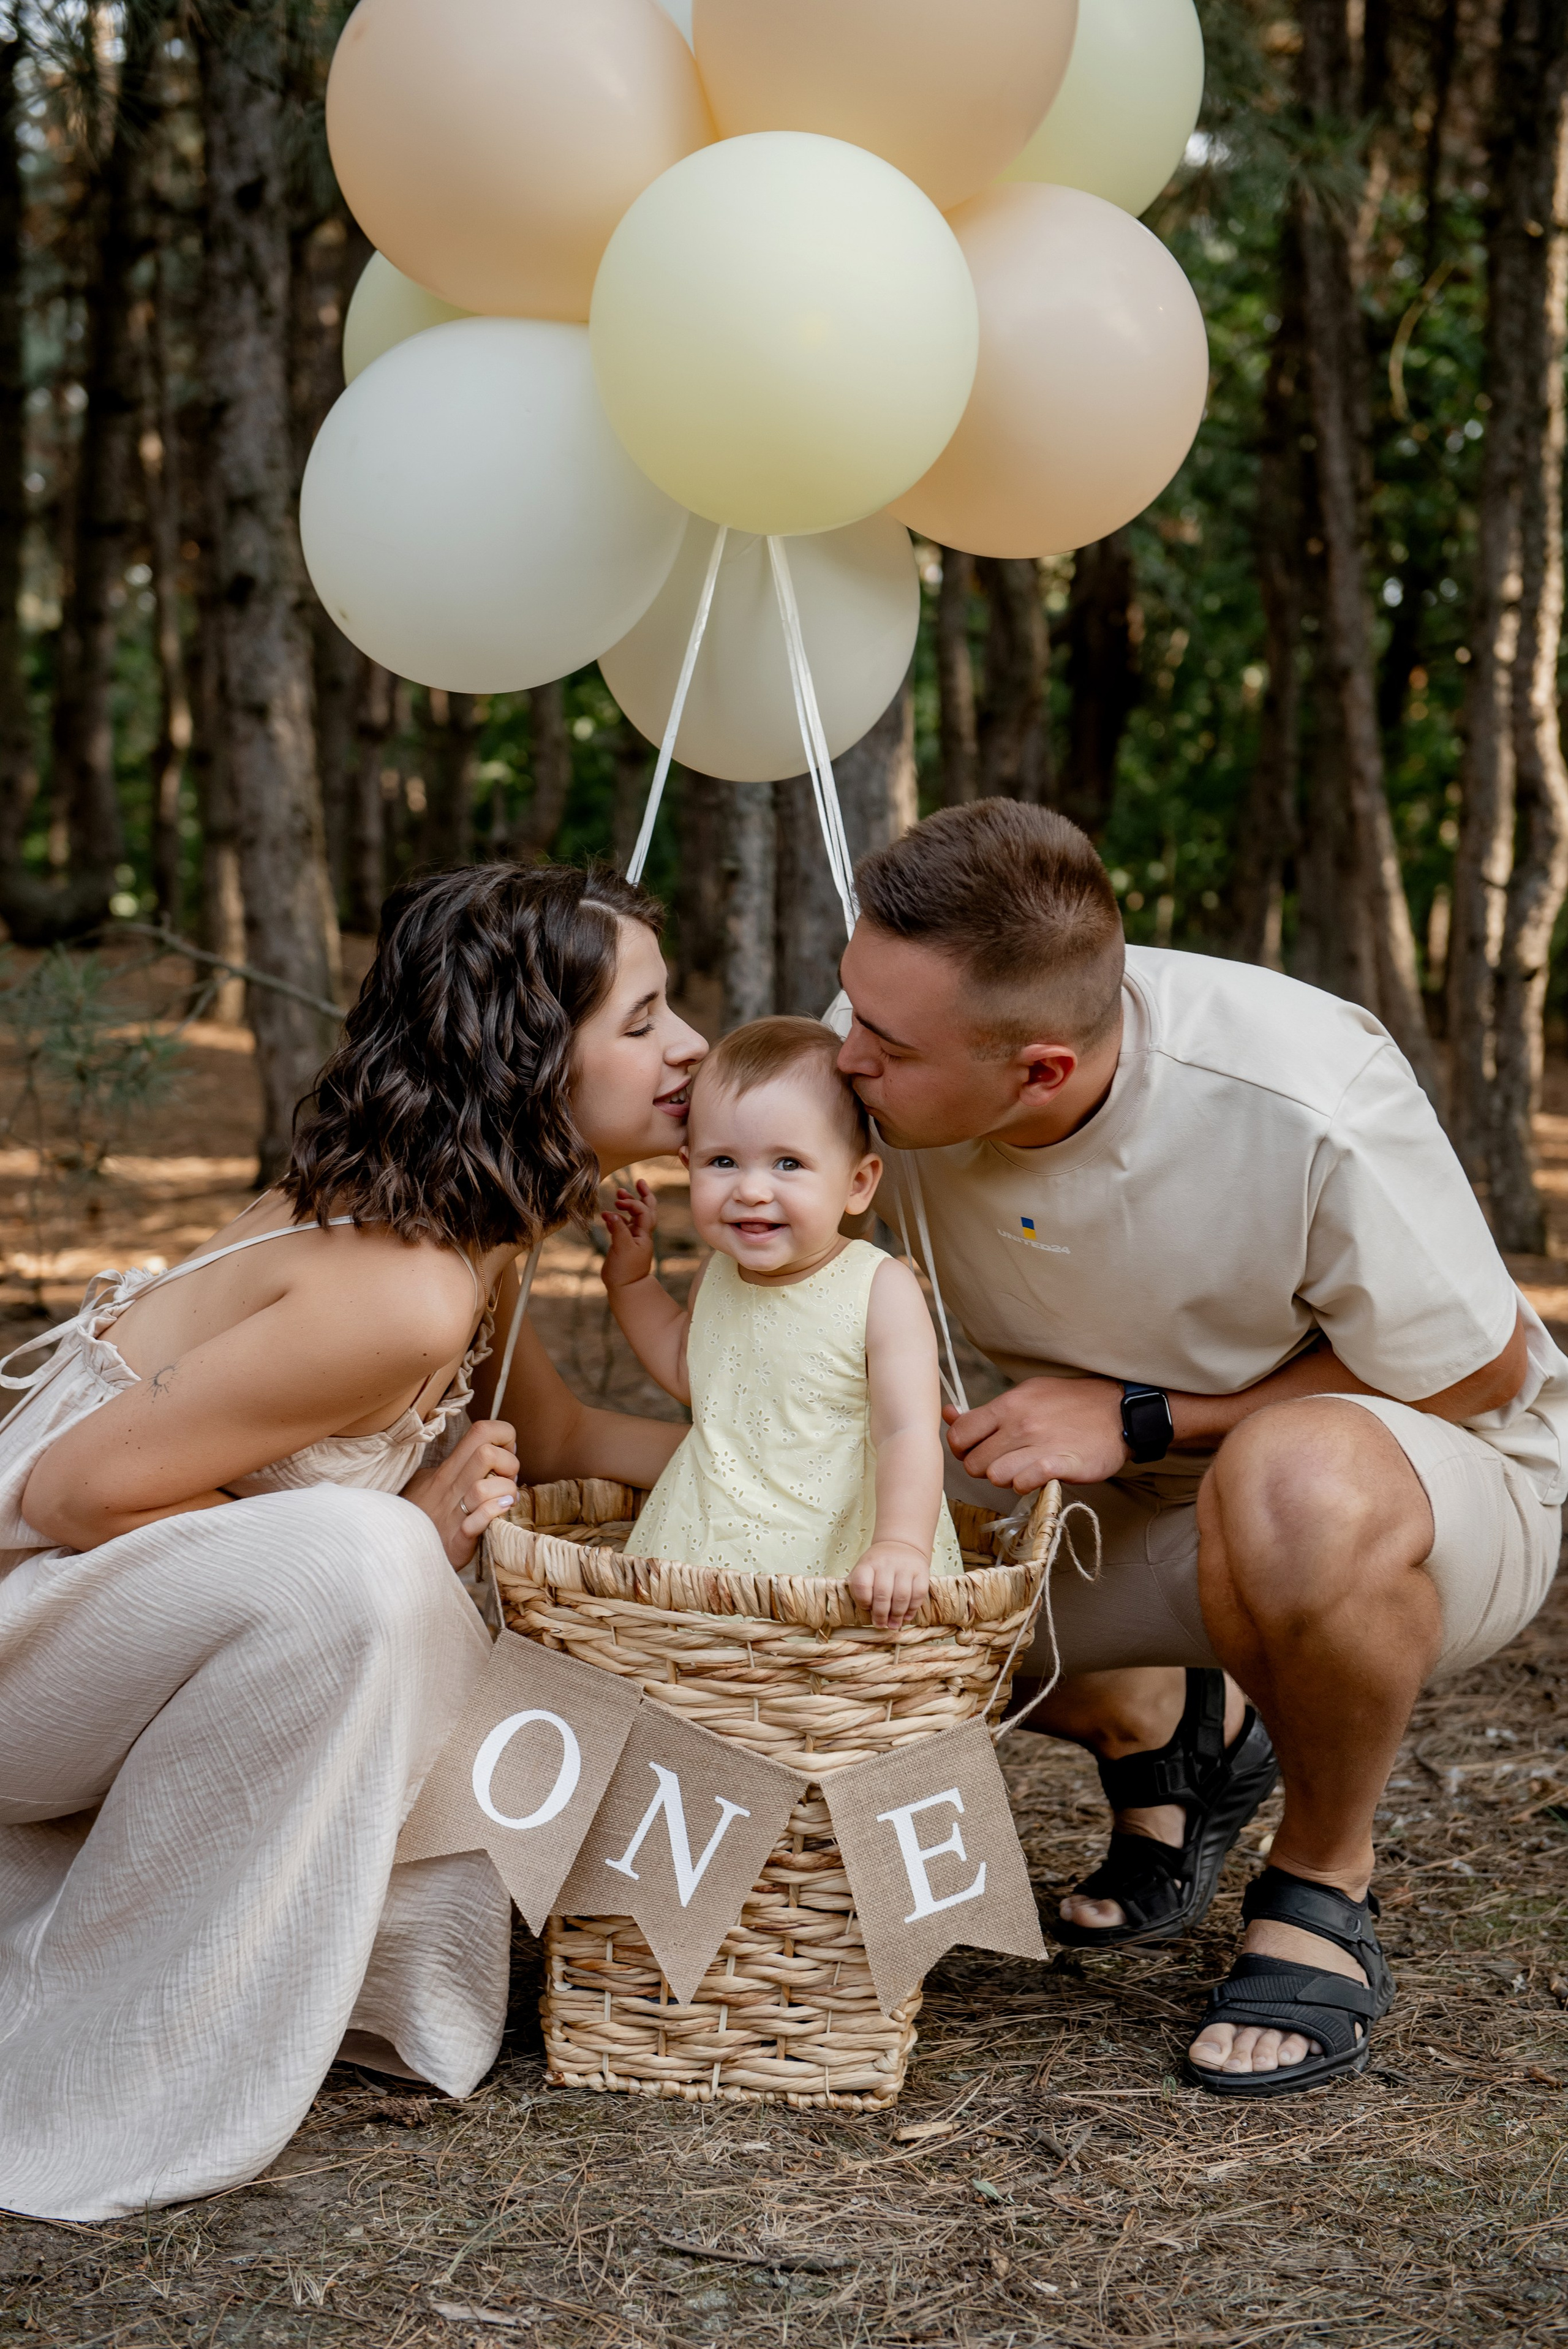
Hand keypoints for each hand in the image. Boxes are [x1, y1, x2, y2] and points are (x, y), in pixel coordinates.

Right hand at [402, 1418, 519, 1568]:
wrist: (401, 1552)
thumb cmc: (421, 1514)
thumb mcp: (427, 1481)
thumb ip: (451, 1465)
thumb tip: (478, 1449)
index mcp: (447, 1469)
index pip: (480, 1431)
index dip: (503, 1435)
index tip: (507, 1452)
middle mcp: (450, 1487)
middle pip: (486, 1453)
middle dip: (510, 1462)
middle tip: (508, 1479)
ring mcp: (453, 1514)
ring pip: (484, 1488)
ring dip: (506, 1491)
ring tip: (508, 1499)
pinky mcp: (458, 1541)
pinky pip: (480, 1519)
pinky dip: (495, 1511)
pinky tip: (502, 1510)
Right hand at [601, 1180, 656, 1290]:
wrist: (626, 1288)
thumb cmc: (625, 1271)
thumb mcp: (621, 1249)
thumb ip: (617, 1230)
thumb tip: (611, 1214)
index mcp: (644, 1234)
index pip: (643, 1211)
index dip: (632, 1202)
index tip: (617, 1201)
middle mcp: (642, 1234)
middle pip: (647, 1209)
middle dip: (643, 1194)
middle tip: (638, 1181)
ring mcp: (634, 1239)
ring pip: (636, 1216)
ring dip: (630, 1204)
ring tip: (619, 1194)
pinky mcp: (625, 1244)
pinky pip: (625, 1225)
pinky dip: (618, 1217)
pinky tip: (608, 1215)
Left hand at [848, 1539, 931, 1629]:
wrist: (901, 1544)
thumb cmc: (879, 1564)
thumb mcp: (864, 1568)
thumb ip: (859, 1587)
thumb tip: (863, 1611)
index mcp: (868, 1563)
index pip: (861, 1584)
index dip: (863, 1600)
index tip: (866, 1608)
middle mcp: (886, 1563)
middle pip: (882, 1594)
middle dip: (881, 1614)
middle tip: (880, 1625)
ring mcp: (905, 1567)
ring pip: (902, 1596)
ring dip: (897, 1615)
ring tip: (893, 1625)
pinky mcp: (922, 1571)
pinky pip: (918, 1594)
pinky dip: (912, 1609)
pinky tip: (906, 1617)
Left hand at [944, 1376, 1127, 1489]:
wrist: (1118, 1411)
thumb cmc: (1067, 1404)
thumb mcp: (1024, 1396)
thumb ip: (986, 1412)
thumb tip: (948, 1414)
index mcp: (1008, 1404)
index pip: (959, 1435)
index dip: (962, 1449)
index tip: (976, 1451)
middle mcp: (1019, 1423)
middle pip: (974, 1462)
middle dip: (984, 1468)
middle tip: (1004, 1463)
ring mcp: (1040, 1444)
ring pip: (995, 1477)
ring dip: (1006, 1479)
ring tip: (1023, 1470)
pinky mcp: (1061, 1464)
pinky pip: (1024, 1483)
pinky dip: (1026, 1485)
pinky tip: (1038, 1477)